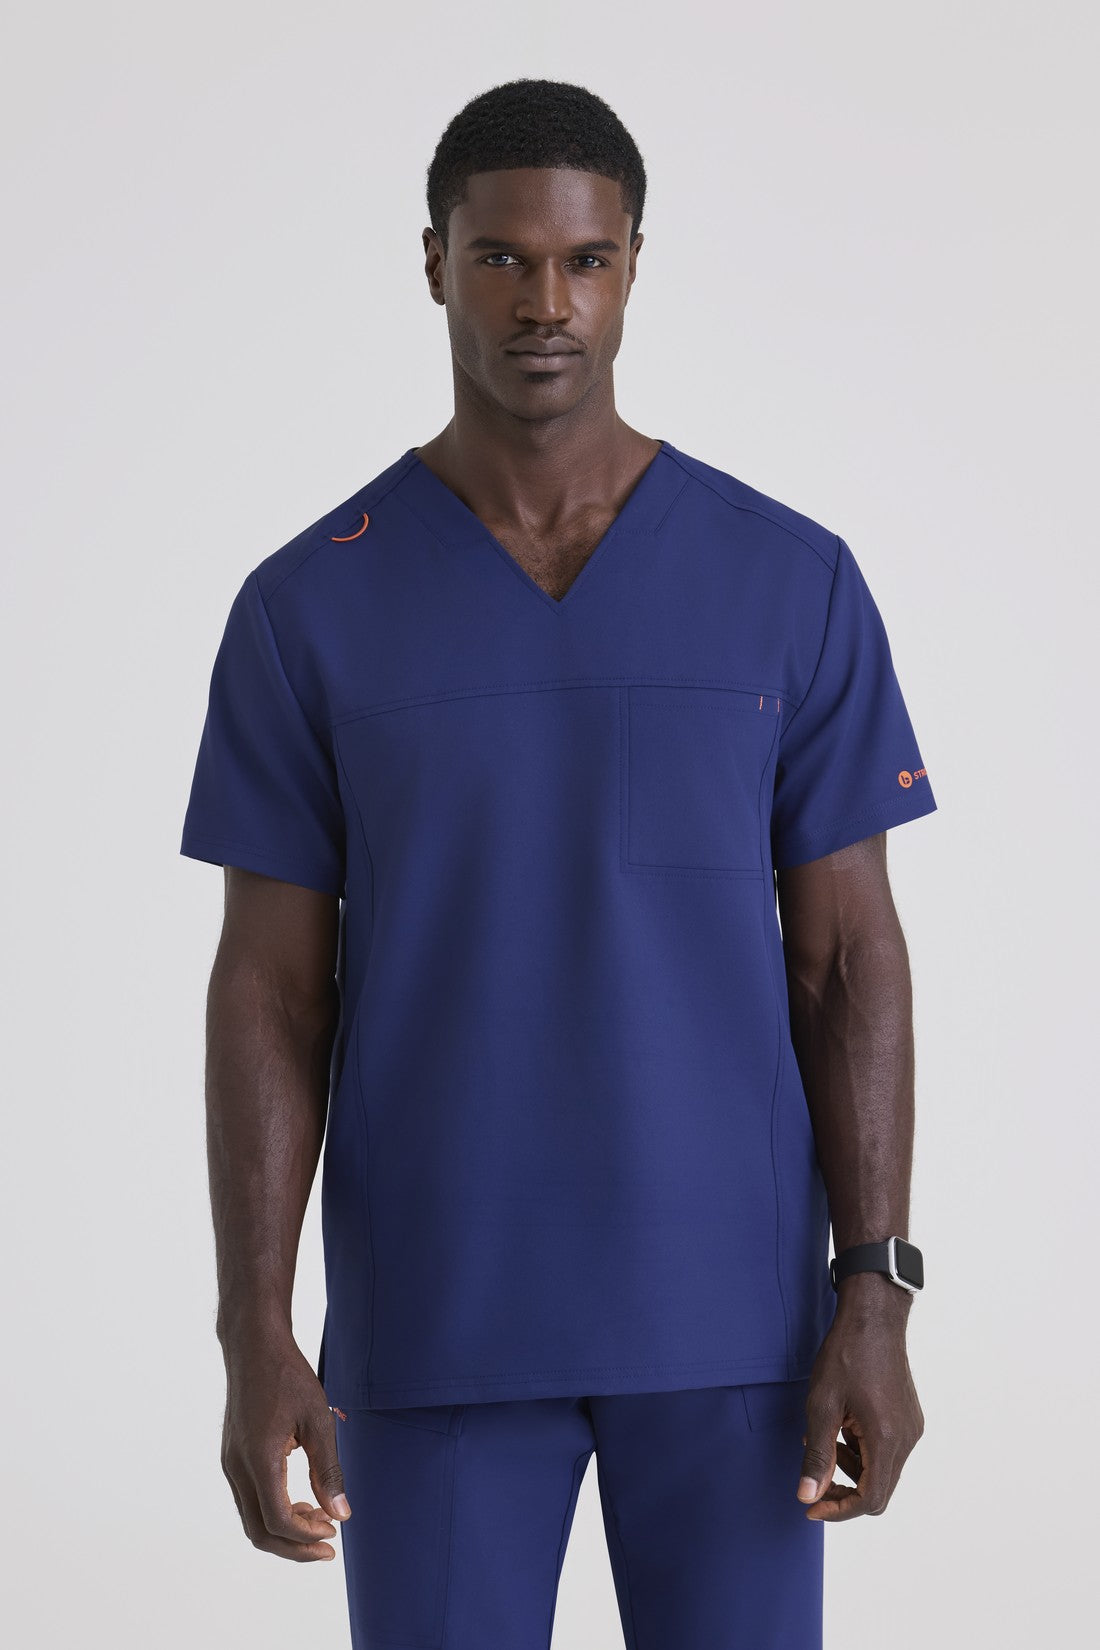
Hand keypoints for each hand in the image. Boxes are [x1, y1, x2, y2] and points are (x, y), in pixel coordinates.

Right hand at [220, 1329, 351, 1559]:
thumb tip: (340, 1514)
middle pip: (258, 1531)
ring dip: (284, 1530)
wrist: (254, 1345)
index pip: (278, 1521)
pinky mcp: (231, 1457)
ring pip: (251, 1519)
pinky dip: (272, 1511)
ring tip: (319, 1520)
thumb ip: (328, 1470)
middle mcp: (236, 1468)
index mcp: (258, 1460)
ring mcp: (230, 1463)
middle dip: (294, 1547)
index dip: (306, 1537)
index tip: (334, 1532)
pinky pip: (248, 1500)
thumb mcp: (318, 1420)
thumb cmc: (288, 1376)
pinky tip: (300, 1499)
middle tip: (328, 1545)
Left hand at [796, 1282, 923, 1520]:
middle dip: (844, 1492)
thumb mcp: (822, 1404)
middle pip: (879, 1490)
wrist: (874, 1317)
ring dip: (853, 1468)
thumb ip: (817, 1455)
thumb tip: (808, 1496)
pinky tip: (842, 1426)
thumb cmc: (846, 1354)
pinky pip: (888, 1450)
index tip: (812, 1507)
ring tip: (824, 1440)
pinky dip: (864, 1451)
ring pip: (884, 1471)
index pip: (870, 1499)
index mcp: (886, 1438)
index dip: (839, 1510)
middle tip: (814, 1481)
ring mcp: (912, 1428)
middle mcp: (907, 1439)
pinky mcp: (910, 1418)